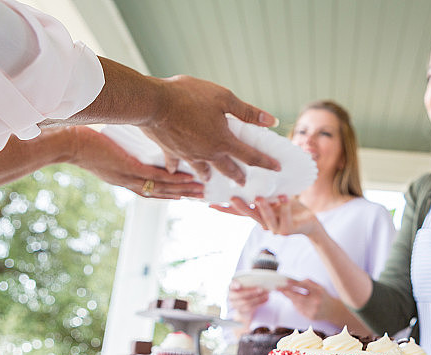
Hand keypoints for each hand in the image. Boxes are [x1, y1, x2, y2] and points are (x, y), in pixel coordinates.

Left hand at [69, 127, 203, 198]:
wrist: (64, 143)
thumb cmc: (79, 139)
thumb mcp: (104, 147)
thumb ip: (118, 147)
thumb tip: (128, 138)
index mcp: (122, 178)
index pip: (151, 189)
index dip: (169, 192)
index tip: (185, 193)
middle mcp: (127, 182)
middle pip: (161, 193)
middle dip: (183, 194)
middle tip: (202, 196)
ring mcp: (128, 177)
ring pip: (161, 187)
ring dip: (183, 190)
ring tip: (201, 190)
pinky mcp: (127, 168)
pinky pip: (155, 176)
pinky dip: (172, 179)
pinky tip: (186, 178)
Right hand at [142, 75, 280, 183]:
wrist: (152, 102)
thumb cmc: (189, 96)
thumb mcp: (224, 98)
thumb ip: (248, 112)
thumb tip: (271, 120)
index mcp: (223, 141)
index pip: (251, 156)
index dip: (266, 162)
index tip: (277, 168)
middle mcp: (208, 153)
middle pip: (228, 169)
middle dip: (238, 176)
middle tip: (244, 182)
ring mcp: (189, 155)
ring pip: (202, 170)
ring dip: (209, 175)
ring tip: (210, 179)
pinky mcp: (171, 151)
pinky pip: (175, 163)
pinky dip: (176, 167)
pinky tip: (174, 170)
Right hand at [211, 195, 322, 237]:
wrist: (308, 221)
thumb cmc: (289, 206)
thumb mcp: (274, 197)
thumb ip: (264, 191)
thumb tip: (251, 170)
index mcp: (258, 214)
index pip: (238, 213)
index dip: (225, 209)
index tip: (211, 203)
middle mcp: (263, 223)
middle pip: (249, 215)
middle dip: (241, 207)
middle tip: (232, 198)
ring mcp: (274, 228)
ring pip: (266, 218)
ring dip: (263, 208)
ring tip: (259, 198)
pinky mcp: (287, 230)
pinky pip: (285, 217)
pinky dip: (285, 207)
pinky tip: (284, 198)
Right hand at [227, 280, 268, 323]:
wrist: (243, 305)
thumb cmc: (246, 290)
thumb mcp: (246, 285)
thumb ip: (249, 283)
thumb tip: (261, 281)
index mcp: (231, 288)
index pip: (231, 285)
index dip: (234, 285)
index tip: (239, 285)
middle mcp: (231, 297)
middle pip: (240, 295)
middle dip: (251, 292)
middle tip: (260, 289)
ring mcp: (235, 305)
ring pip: (246, 302)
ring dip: (257, 298)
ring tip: (266, 294)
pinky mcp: (241, 311)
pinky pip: (251, 308)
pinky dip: (259, 303)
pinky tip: (266, 299)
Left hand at [278, 279, 333, 321]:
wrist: (333, 310)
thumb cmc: (324, 296)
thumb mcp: (320, 286)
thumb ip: (309, 282)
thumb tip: (294, 281)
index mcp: (319, 291)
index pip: (305, 286)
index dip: (294, 284)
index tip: (285, 282)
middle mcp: (316, 301)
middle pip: (298, 297)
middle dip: (287, 293)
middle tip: (278, 289)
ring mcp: (313, 310)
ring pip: (297, 304)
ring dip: (291, 299)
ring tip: (288, 294)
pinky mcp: (310, 317)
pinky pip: (299, 310)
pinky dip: (296, 305)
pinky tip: (298, 302)